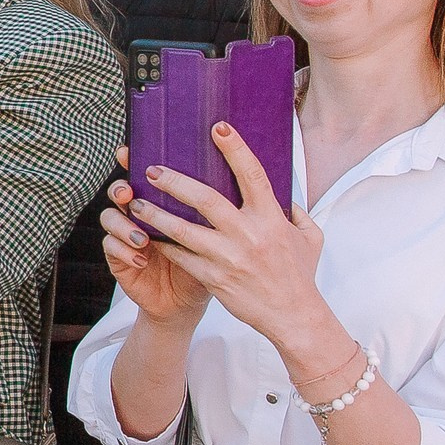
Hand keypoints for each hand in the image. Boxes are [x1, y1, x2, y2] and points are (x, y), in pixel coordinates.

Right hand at [98, 153, 209, 328]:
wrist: (190, 301)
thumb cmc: (208, 263)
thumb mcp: (218, 233)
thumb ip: (216, 207)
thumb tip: (230, 174)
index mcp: (162, 201)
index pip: (144, 174)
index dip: (131, 159)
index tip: (128, 151)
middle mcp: (140, 213)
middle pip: (120, 189)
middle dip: (120, 187)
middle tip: (129, 193)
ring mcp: (126, 234)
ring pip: (110, 216)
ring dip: (123, 223)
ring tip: (141, 236)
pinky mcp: (119, 258)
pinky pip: (110, 246)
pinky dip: (123, 250)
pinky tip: (140, 258)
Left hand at [128, 124, 326, 352]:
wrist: (293, 317)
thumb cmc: (300, 274)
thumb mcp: (309, 237)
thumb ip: (295, 210)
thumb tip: (282, 189)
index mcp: (272, 219)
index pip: (253, 176)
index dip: (235, 149)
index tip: (218, 127)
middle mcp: (248, 235)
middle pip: (205, 199)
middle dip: (175, 181)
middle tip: (151, 169)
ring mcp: (228, 258)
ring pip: (182, 229)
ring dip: (155, 213)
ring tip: (134, 202)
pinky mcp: (213, 278)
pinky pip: (179, 256)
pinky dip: (160, 244)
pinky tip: (144, 233)